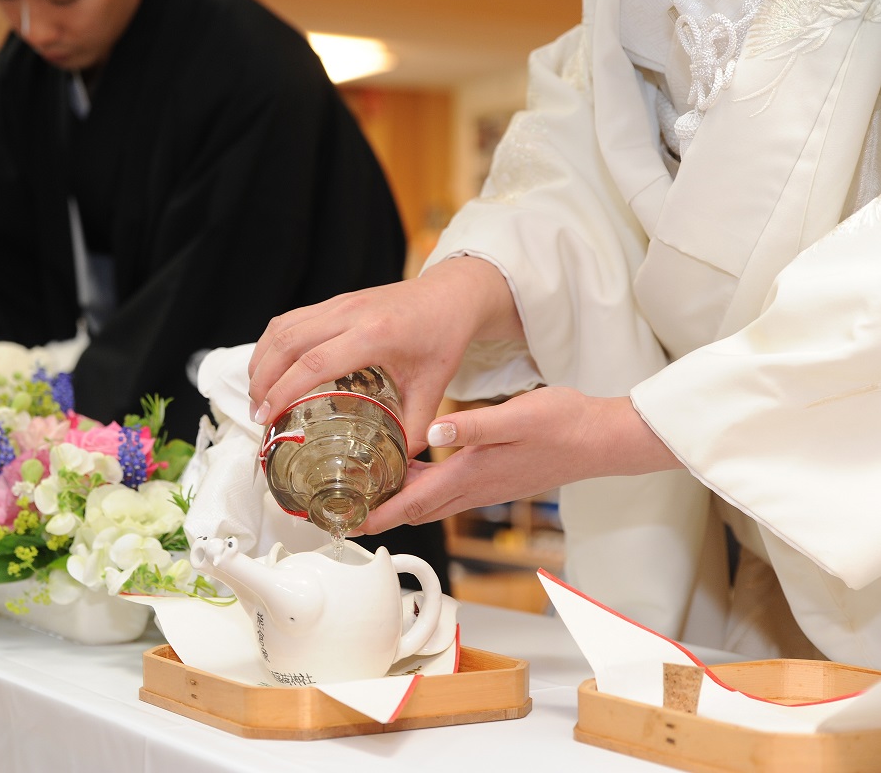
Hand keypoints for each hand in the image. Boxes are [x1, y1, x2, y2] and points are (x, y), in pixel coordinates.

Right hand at [248, 256, 522, 453]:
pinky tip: (270, 369)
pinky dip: (271, 345)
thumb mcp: (434, 388)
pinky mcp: (334, 301)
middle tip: (258, 415)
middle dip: (262, 380)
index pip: (314, 362)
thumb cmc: (443, 338)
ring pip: (282, 328)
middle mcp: (350, 313)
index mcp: (375, 334)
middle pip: (287, 343)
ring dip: (261, 361)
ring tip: (257, 396)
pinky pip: (290, 320)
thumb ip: (414, 428)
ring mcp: (339, 303)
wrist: (451, 295)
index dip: (284, 390)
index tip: (267, 417)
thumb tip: (394, 468)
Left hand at [353, 387, 683, 533]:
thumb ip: (473, 427)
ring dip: (394, 502)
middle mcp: (472, 489)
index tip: (343, 523)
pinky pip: (443, 491)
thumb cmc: (564, 425)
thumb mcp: (518, 417)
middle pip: (412, 510)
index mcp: (471, 476)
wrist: (601, 439)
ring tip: (361, 491)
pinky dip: (418, 487)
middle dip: (375, 515)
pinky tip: (408, 466)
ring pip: (427, 503)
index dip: (374, 516)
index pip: (410, 504)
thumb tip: (433, 435)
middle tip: (338, 511)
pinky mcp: (490, 479)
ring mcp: (482, 488)